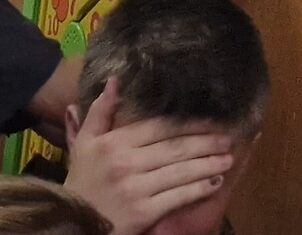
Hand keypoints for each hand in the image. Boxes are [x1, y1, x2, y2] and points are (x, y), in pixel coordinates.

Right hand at [64, 79, 234, 232]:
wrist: (72, 225)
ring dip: (209, 164)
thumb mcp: (83, 144)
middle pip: (175, 148)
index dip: (188, 123)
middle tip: (228, 138)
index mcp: (113, 142)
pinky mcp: (143, 212)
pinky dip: (199, 188)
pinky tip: (215, 182)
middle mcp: (125, 162)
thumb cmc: (82, 182)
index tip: (210, 121)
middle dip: (206, 142)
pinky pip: (178, 197)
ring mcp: (136, 188)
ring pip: (180, 171)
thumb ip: (100, 112)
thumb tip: (115, 81)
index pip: (159, 127)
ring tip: (228, 158)